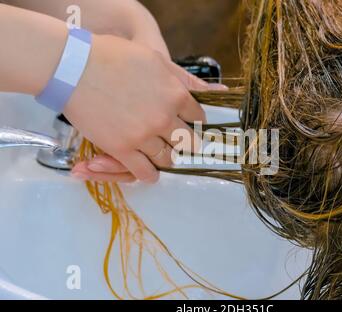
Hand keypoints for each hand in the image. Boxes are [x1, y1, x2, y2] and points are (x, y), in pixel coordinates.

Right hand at [66, 34, 211, 182]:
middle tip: (174, 138)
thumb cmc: (113, 57)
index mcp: (176, 95)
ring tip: (159, 151)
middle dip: (183, 141)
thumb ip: (186, 80)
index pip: (198, 118)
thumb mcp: (156, 59)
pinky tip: (148, 169)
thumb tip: (218, 92)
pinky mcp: (122, 150)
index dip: (193, 121)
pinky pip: (145, 173)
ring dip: (166, 157)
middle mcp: (164, 119)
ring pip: (168, 159)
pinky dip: (150, 174)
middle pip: (188, 142)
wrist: (74, 67)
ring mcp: (143, 136)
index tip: (185, 122)